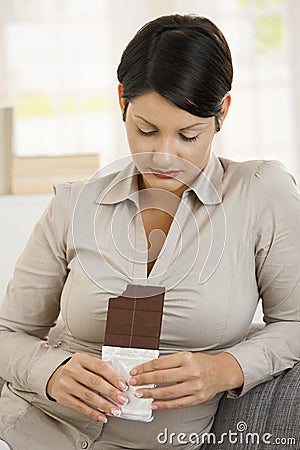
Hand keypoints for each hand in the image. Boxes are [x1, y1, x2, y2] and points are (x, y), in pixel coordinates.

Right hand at [46, 352, 128, 421]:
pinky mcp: (63, 398)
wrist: (55, 377)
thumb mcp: (87, 363)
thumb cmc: (75, 370)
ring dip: (104, 405)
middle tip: (122, 399)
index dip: (113, 377)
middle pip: (95, 382)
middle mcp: (72, 370)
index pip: (100, 366)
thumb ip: (101, 368)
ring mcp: (66, 384)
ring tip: (115, 410)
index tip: (123, 386)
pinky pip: (80, 407)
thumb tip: (120, 379)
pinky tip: (102, 415)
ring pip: (88, 396)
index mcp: (80, 359)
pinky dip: (93, 413)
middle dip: (111, 392)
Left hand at [128, 351, 243, 409]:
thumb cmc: (202, 363)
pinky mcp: (197, 399)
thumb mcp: (186, 356)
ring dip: (150, 393)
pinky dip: (163, 405)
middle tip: (133, 382)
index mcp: (186, 358)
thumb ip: (169, 362)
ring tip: (140, 393)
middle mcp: (190, 372)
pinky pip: (177, 403)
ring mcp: (194, 387)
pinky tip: (154, 404)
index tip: (135, 371)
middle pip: (161, 377)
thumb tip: (148, 368)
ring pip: (167, 392)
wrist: (221, 372)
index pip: (159, 364)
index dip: (144, 368)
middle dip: (143, 380)